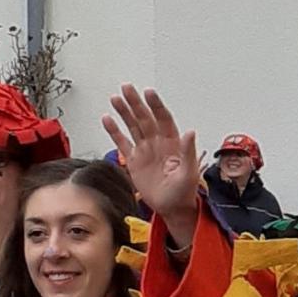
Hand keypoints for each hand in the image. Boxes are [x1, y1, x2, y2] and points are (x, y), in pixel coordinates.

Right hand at [103, 86, 202, 236]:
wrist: (172, 208)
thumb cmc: (184, 192)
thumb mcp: (189, 173)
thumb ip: (188, 152)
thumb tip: (190, 132)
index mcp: (172, 143)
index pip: (163, 118)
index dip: (156, 105)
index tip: (148, 92)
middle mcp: (157, 143)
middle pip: (145, 118)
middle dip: (136, 102)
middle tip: (127, 88)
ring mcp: (145, 150)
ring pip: (133, 126)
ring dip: (124, 112)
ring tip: (116, 98)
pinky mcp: (133, 161)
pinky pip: (122, 142)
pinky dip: (114, 131)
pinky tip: (107, 119)